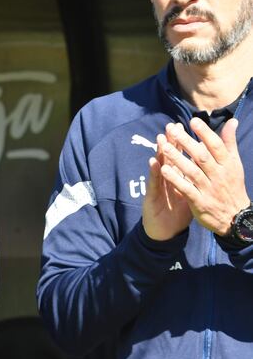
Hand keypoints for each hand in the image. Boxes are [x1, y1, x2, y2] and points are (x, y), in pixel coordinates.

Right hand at [142, 124, 191, 239]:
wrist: (165, 232)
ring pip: (159, 168)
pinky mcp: (151, 198)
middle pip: (169, 158)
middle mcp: (166, 180)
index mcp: (178, 178)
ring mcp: (158, 188)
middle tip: (171, 126)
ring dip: (159, 153)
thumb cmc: (177, 213)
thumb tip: (206, 165)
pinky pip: (154, 184)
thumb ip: (196, 178)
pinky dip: (154, 173)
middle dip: (171, 142)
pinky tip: (154, 162)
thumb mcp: (190, 194)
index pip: (180, 157)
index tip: (186, 126)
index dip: (183, 142)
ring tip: (161, 139)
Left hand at [158, 118, 249, 234]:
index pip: (216, 146)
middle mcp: (219, 175)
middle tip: (171, 130)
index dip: (205, 133)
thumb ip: (229, 143)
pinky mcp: (200, 202)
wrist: (236, 218)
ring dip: (177, 158)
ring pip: (192, 171)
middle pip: (201, 156)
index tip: (192, 121)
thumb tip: (231, 121)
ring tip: (163, 147)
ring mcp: (209, 189)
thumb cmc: (232, 186)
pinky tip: (163, 170)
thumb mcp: (234, 165)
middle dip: (186, 142)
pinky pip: (186, 189)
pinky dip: (176, 179)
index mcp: (228, 165)